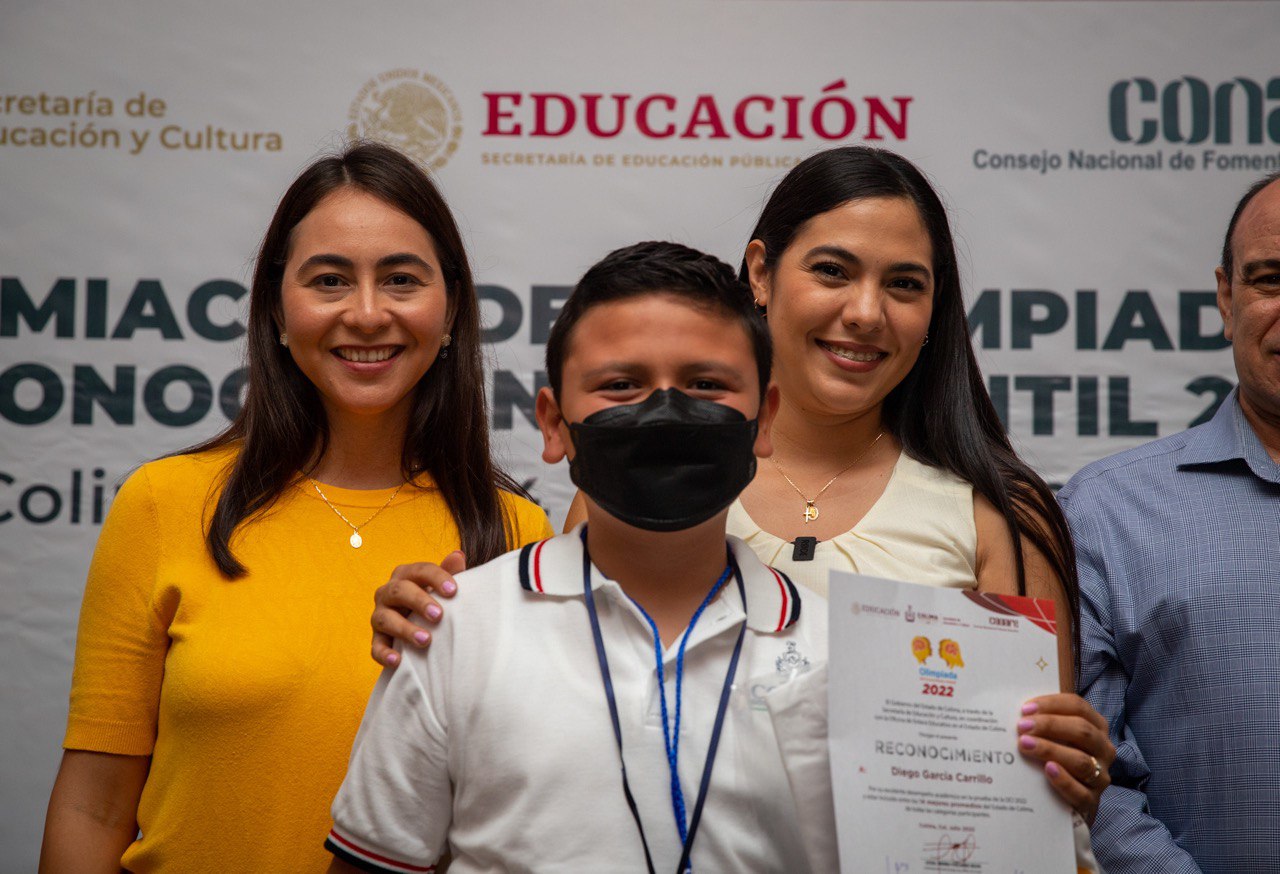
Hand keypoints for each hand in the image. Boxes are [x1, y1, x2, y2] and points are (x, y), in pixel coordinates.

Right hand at [370, 551, 465, 667]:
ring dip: (405, 629)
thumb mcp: (442, 587)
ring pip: (385, 619)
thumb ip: (449, 572)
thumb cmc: (434, 600)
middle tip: (438, 615)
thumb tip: (457, 556)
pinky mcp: (377, 639)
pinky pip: (376, 646)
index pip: (420, 570)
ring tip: (426, 640)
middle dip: (419, 602)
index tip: (453, 590)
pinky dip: (384, 654)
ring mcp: (380, 615)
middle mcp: (388, 592)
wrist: (419, 623)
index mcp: (406, 575)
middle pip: (399, 591)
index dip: (436, 578)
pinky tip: (397, 661)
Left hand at [1015, 693, 1114, 824]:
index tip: (1026, 709)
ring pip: (1081, 761)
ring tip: (1026, 745)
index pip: (1078, 707)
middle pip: (1082, 731)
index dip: (1052, 704)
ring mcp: (1100, 776)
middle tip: (1022, 726)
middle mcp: (1103, 750)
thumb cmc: (1057, 758)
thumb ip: (1043, 721)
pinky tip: (1048, 770)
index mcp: (1096, 727)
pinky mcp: (1091, 801)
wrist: (1064, 801)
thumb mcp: (1055, 736)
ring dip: (1051, 750)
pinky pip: (1080, 792)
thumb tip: (1019, 711)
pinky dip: (1064, 780)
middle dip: (1050, 725)